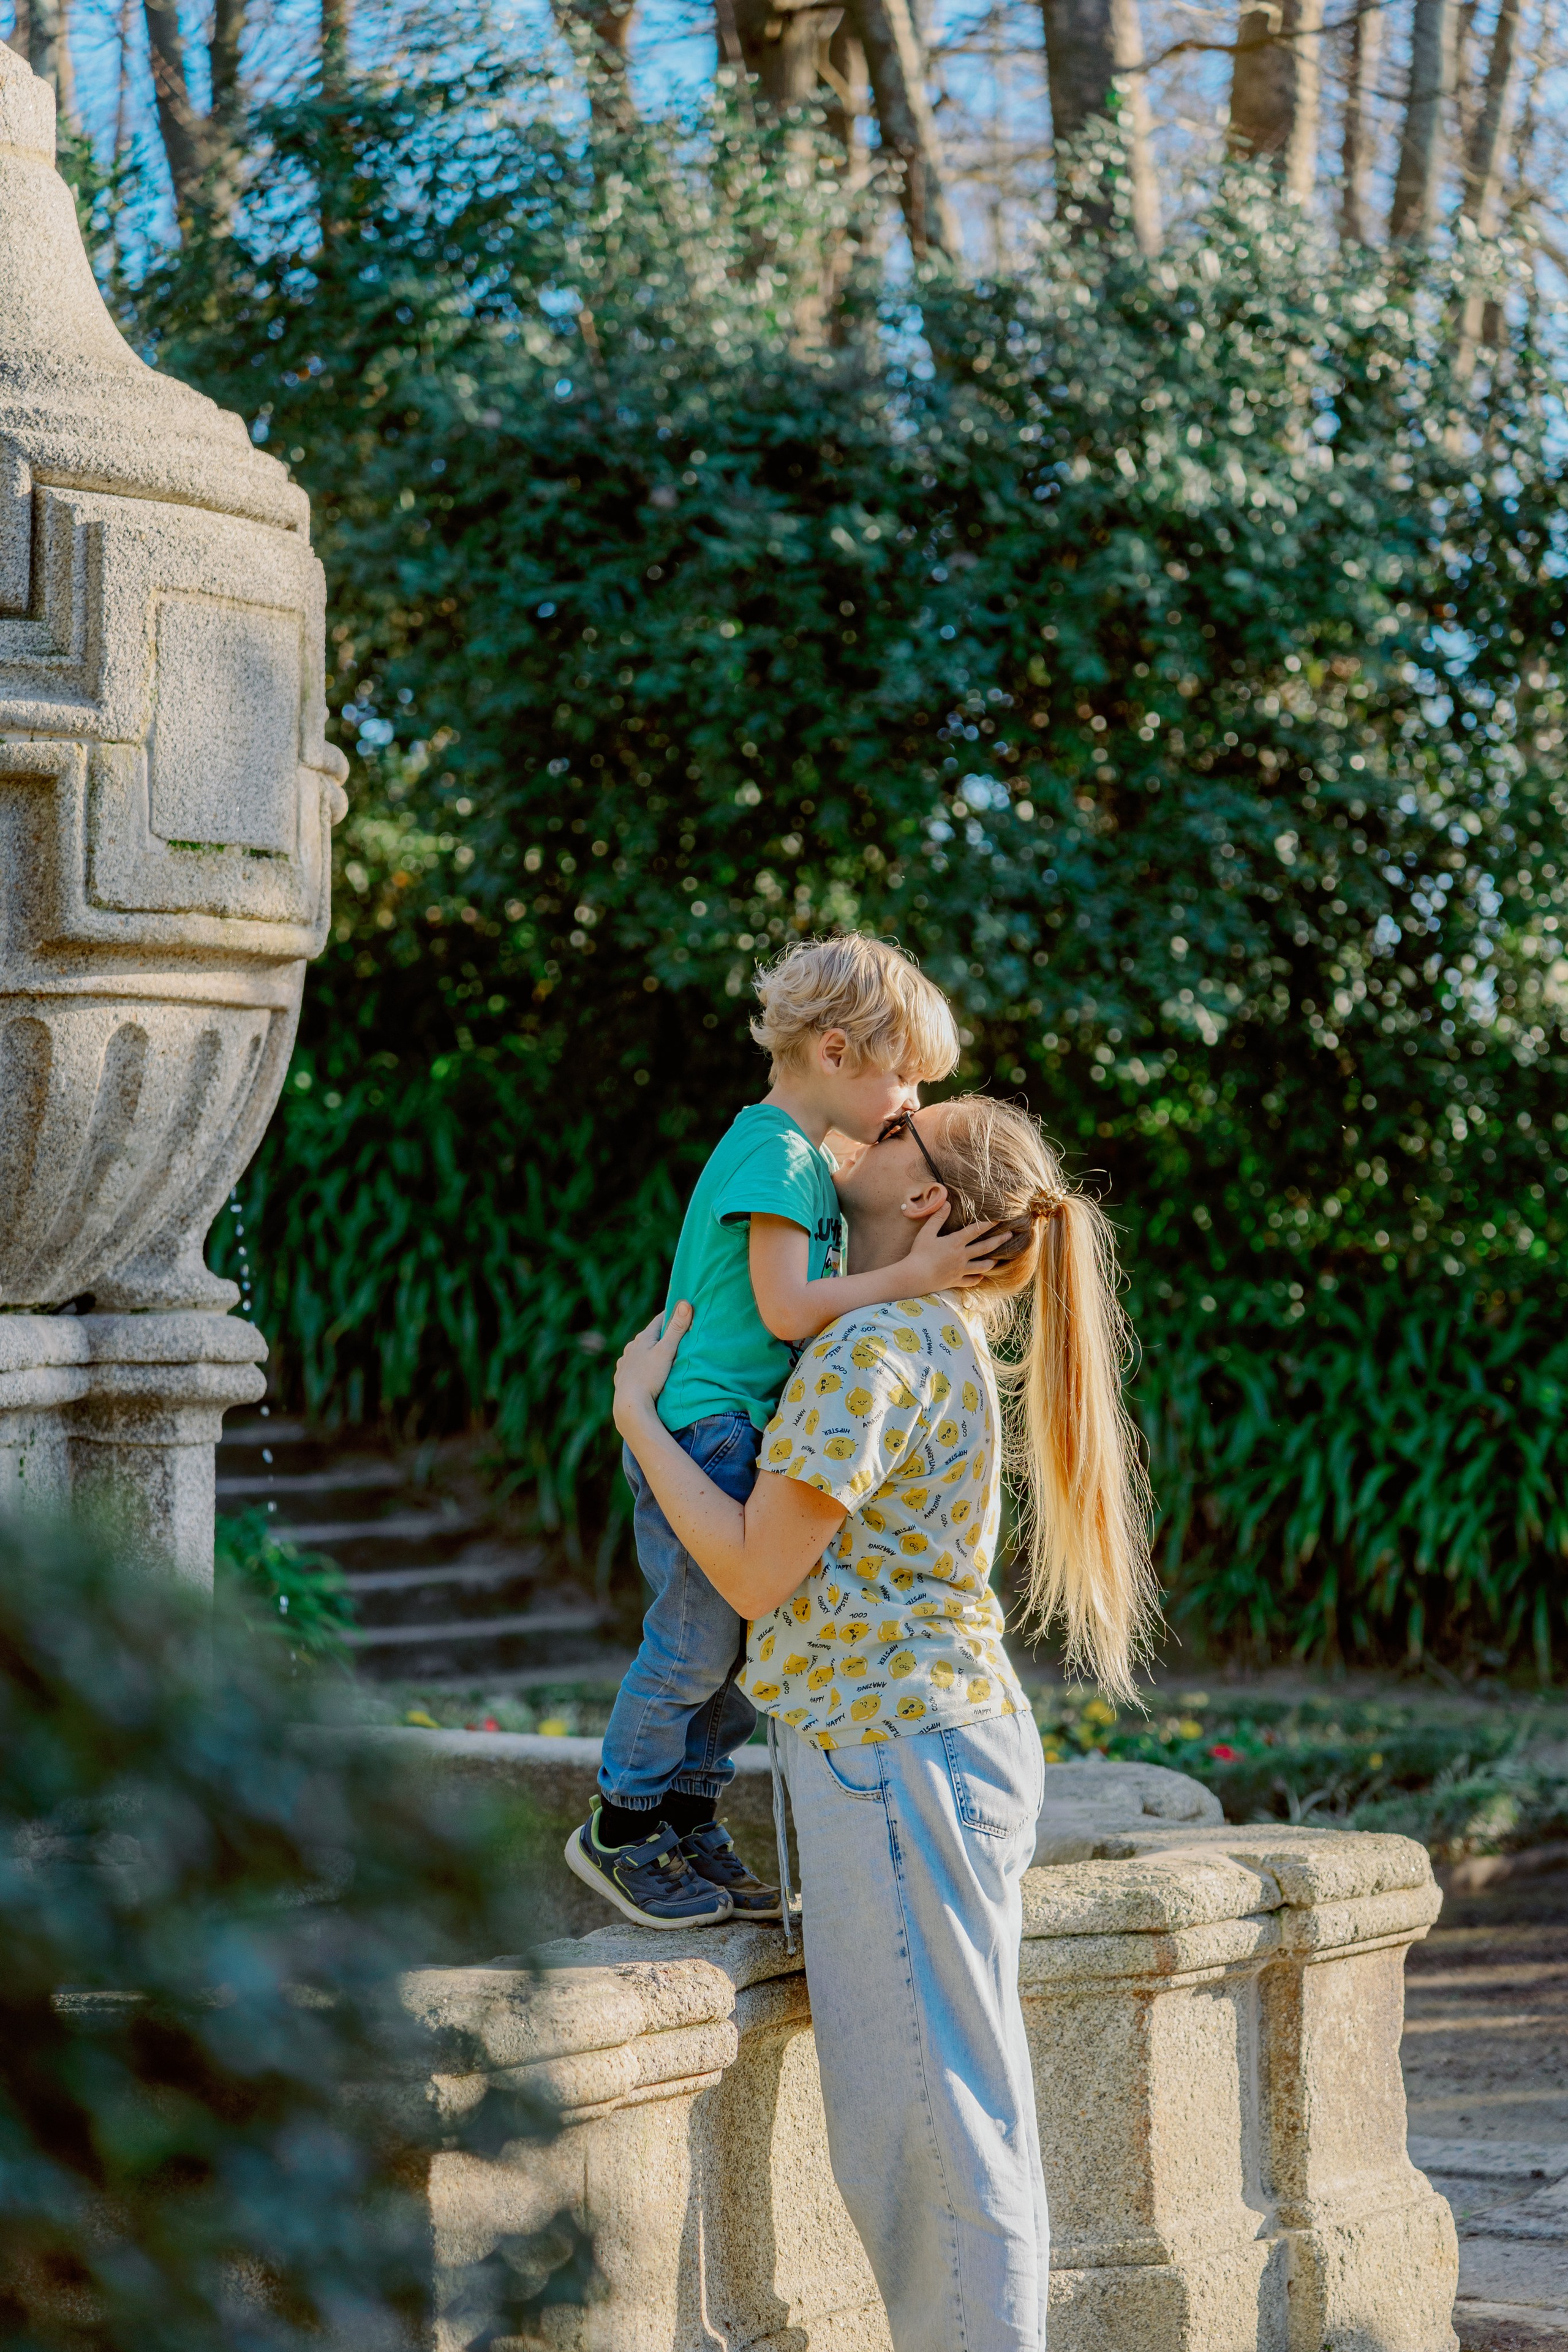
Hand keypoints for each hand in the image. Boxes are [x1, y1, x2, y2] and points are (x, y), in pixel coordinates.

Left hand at [613, 1300, 691, 1437]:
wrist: (630, 1405)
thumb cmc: (649, 1377)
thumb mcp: (666, 1351)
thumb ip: (676, 1329)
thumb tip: (685, 1303)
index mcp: (643, 1338)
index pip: (660, 1319)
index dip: (672, 1314)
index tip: (683, 1311)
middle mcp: (631, 1347)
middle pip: (650, 1335)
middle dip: (663, 1334)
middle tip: (678, 1334)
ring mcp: (625, 1362)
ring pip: (640, 1351)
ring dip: (651, 1350)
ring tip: (663, 1354)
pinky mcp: (623, 1376)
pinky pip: (634, 1365)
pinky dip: (642, 1364)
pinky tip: (646, 1370)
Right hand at [902, 1209, 1001, 1292]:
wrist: (915, 1277)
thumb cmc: (919, 1253)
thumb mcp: (927, 1232)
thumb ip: (938, 1218)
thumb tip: (947, 1203)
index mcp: (955, 1242)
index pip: (976, 1230)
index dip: (989, 1223)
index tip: (1000, 1219)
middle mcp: (962, 1256)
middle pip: (985, 1248)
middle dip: (999, 1240)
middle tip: (1010, 1236)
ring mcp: (960, 1270)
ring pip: (982, 1267)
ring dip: (991, 1262)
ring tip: (997, 1259)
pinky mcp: (956, 1281)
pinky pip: (971, 1281)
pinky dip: (977, 1278)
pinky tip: (980, 1277)